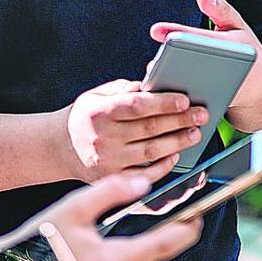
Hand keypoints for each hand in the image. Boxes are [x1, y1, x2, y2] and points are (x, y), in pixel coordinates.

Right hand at [36, 174, 202, 260]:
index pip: (165, 245)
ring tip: (113, 235)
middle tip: (159, 219)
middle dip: (154, 239)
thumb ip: (111, 191)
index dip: (186, 229)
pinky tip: (96, 256)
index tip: (198, 217)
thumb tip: (143, 183)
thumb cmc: (37, 241)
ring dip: (130, 254)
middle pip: (149, 259)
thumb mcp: (73, 206)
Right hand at [59, 79, 206, 182]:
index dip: (164, 103)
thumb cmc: (85, 117)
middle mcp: (103, 137)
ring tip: (194, 133)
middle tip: (201, 115)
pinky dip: (163, 165)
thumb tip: (154, 82)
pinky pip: (144, 174)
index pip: (137, 105)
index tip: (184, 100)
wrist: (60, 147)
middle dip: (180, 121)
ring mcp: (108, 160)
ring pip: (151, 151)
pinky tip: (175, 155)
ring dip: (177, 142)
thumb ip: (124, 89)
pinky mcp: (112, 178)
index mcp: (98, 112)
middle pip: (149, 128)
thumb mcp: (97, 96)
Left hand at [150, 0, 261, 111]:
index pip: (200, 38)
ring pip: (192, 89)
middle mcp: (227, 70)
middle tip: (152, 65)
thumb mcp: (239, 26)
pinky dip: (177, 100)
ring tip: (154, 80)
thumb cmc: (248, 50)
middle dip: (170, 65)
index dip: (177, 33)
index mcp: (232, 47)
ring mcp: (222, 90)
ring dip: (171, 86)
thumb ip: (220, 10)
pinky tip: (161, 96)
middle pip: (192, 67)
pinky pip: (193, 104)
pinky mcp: (218, 105)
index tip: (155, 30)